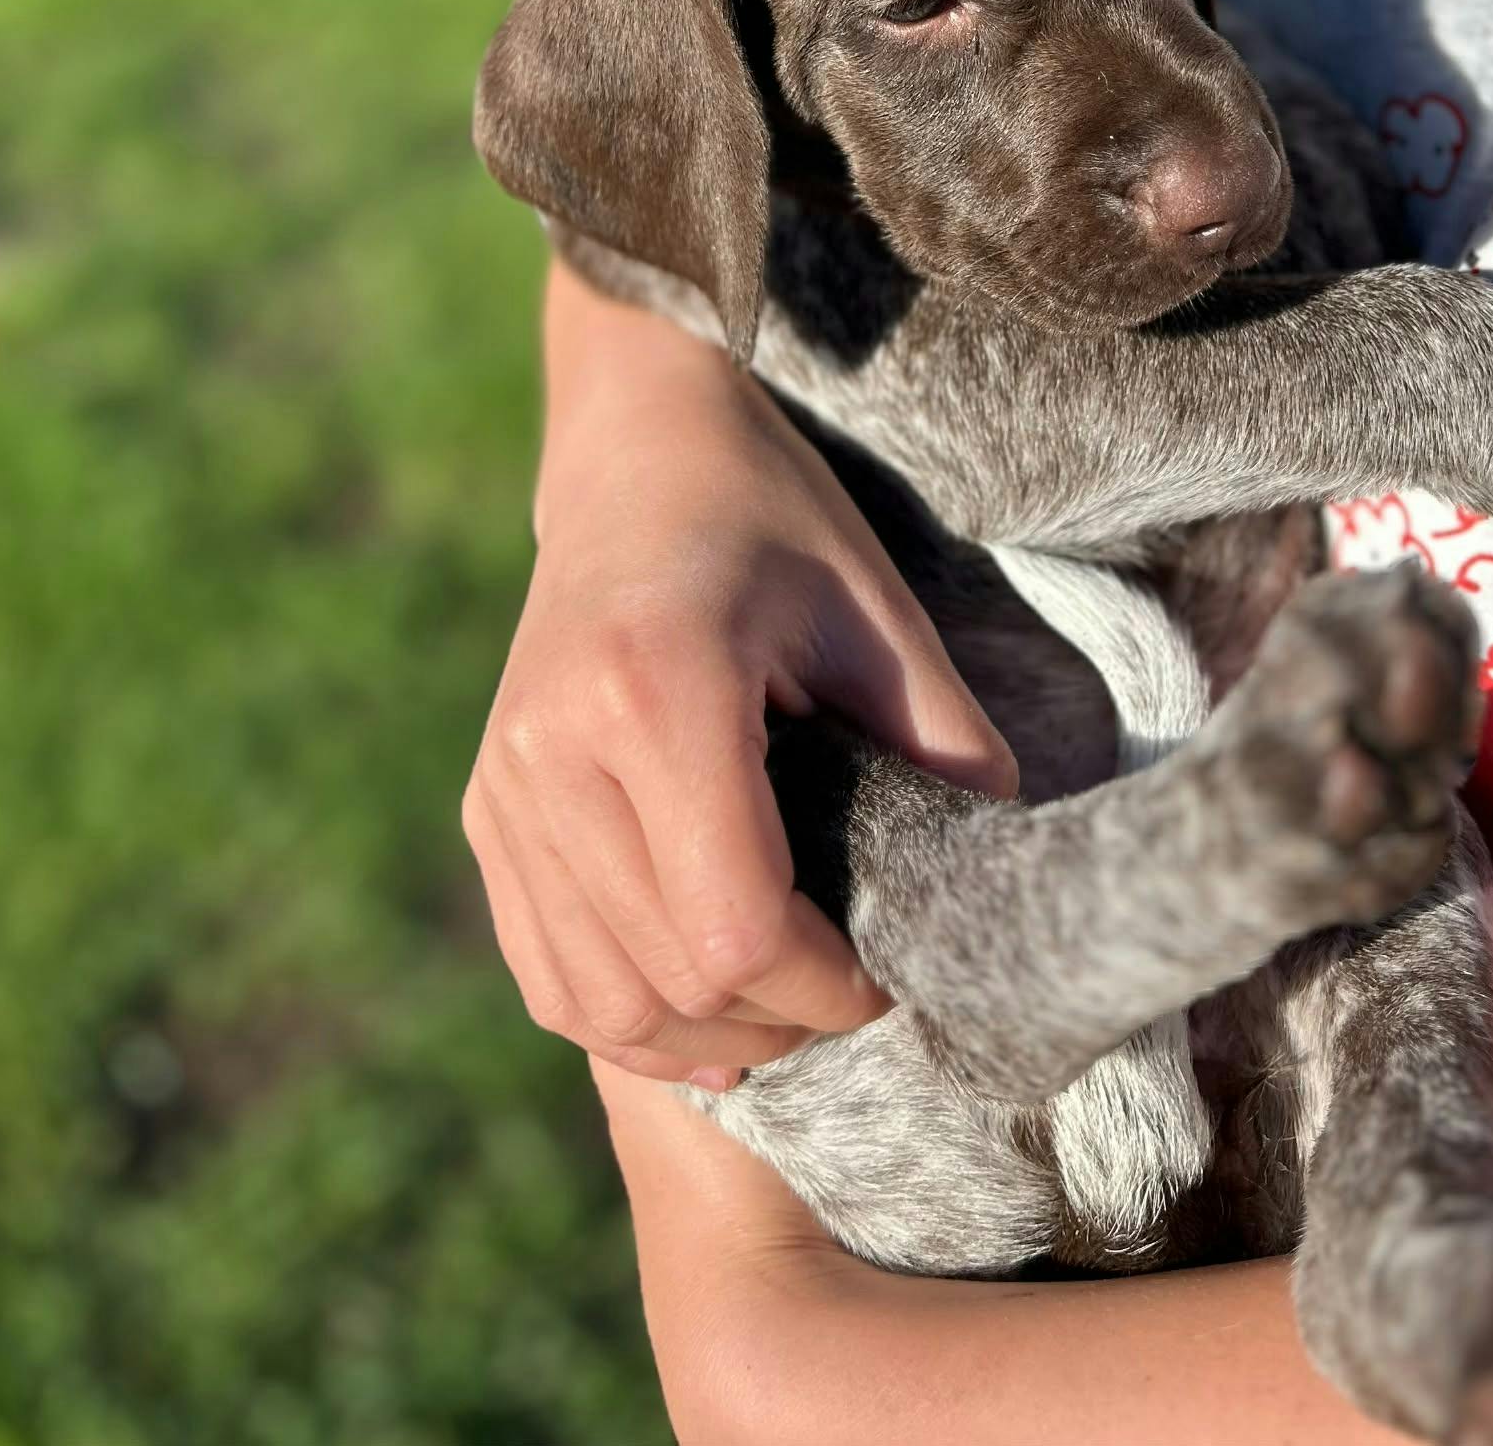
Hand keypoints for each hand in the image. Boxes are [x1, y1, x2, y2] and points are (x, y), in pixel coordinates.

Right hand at [465, 261, 1015, 1083]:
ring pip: (598, 1000)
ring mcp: (504, 787)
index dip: (825, 988)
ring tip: (788, 1009)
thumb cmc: (771, 520)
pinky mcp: (486, 810)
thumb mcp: (877, 611)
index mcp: (654, 692)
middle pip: (670, 977)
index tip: (888, 978)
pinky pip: (548, 972)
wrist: (635, 456)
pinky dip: (627, 1016)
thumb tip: (1006, 868)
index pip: (736, 926)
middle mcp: (553, 753)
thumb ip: (945, 742)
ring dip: (705, 1036)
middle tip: (854, 993)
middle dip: (781, 1018)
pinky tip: (703, 1008)